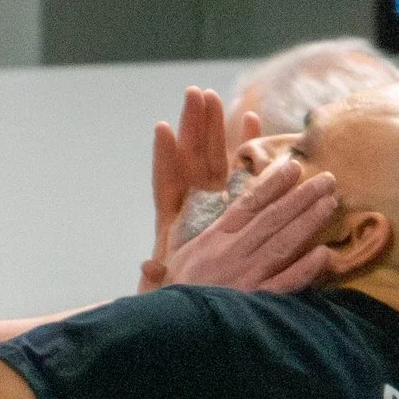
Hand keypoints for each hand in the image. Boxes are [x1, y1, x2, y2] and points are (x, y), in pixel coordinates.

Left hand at [143, 88, 264, 289]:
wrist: (209, 304)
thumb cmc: (186, 298)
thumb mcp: (168, 290)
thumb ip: (159, 277)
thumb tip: (147, 265)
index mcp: (173, 223)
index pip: (167, 183)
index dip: (165, 159)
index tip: (162, 130)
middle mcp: (192, 206)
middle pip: (190, 160)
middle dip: (192, 129)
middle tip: (194, 94)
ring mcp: (213, 200)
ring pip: (212, 157)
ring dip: (214, 127)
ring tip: (212, 96)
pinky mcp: (235, 202)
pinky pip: (240, 168)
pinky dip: (245, 144)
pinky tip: (251, 118)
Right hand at [157, 156, 338, 293]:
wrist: (168, 336)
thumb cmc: (169, 305)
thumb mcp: (163, 278)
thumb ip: (161, 267)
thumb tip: (149, 263)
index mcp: (210, 241)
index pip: (246, 206)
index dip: (271, 185)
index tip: (293, 167)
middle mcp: (231, 254)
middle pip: (272, 219)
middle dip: (301, 196)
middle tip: (328, 179)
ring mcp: (247, 278)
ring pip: (283, 243)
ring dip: (309, 221)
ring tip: (331, 202)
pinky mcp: (257, 303)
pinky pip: (286, 283)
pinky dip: (306, 269)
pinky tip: (324, 254)